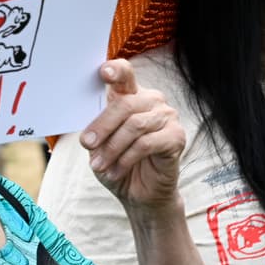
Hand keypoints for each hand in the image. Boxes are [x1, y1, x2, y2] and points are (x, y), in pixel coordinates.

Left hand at [82, 59, 185, 215]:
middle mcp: (152, 101)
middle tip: (87, 144)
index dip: (116, 70)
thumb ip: (97, 129)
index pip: (126, 75)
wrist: (138, 194)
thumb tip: (87, 129)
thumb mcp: (100, 145)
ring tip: (99, 166)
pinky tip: (116, 171)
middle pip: (125, 103)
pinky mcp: (177, 136)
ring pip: (135, 125)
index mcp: (132, 96)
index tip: (103, 72)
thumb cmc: (118, 163)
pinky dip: (127, 158)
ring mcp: (167, 117)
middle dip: (102, 126)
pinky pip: (147, 143)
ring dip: (112, 148)